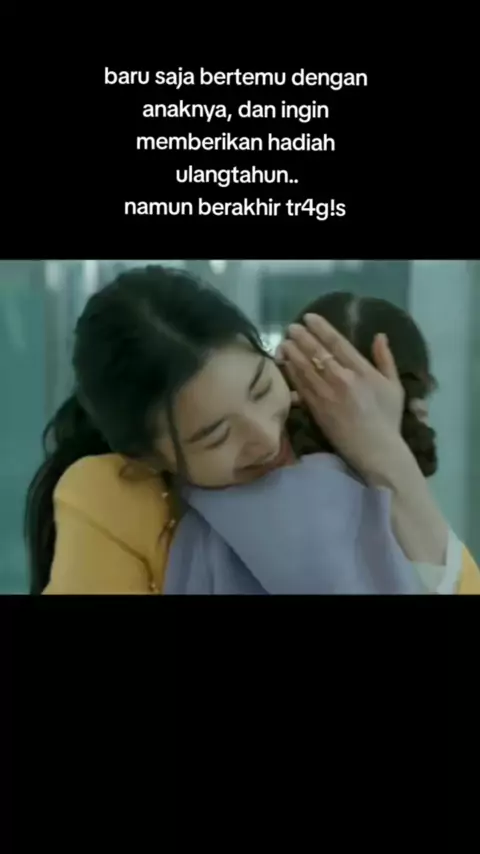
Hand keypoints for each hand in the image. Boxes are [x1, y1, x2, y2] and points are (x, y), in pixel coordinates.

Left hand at [278, 313, 404, 476]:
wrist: (376, 450)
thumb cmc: (387, 418)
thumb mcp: (394, 386)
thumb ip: (385, 359)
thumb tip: (379, 335)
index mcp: (362, 371)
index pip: (337, 343)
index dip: (321, 328)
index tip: (309, 318)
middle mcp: (342, 379)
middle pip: (316, 353)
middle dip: (302, 337)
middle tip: (291, 327)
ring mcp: (327, 395)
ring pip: (305, 368)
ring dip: (292, 353)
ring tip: (283, 342)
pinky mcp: (316, 409)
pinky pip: (301, 387)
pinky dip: (291, 373)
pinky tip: (284, 364)